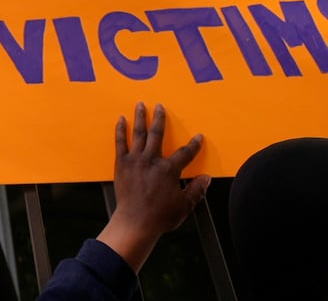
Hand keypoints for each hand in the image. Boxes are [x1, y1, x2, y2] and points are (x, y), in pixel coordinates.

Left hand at [96, 103, 209, 272]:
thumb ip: (196, 190)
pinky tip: (121, 120)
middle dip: (160, 119)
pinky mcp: (121, 164)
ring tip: (140, 105)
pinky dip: (121, 130)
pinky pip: (120, 143)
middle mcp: (152, 160)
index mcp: (168, 170)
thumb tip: (207, 178)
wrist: (135, 223)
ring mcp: (135, 160)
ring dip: (140, 118)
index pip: (185, 153)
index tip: (198, 137)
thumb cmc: (160, 216)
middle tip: (160, 106)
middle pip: (157, 134)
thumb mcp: (184, 205)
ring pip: (139, 134)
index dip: (193, 145)